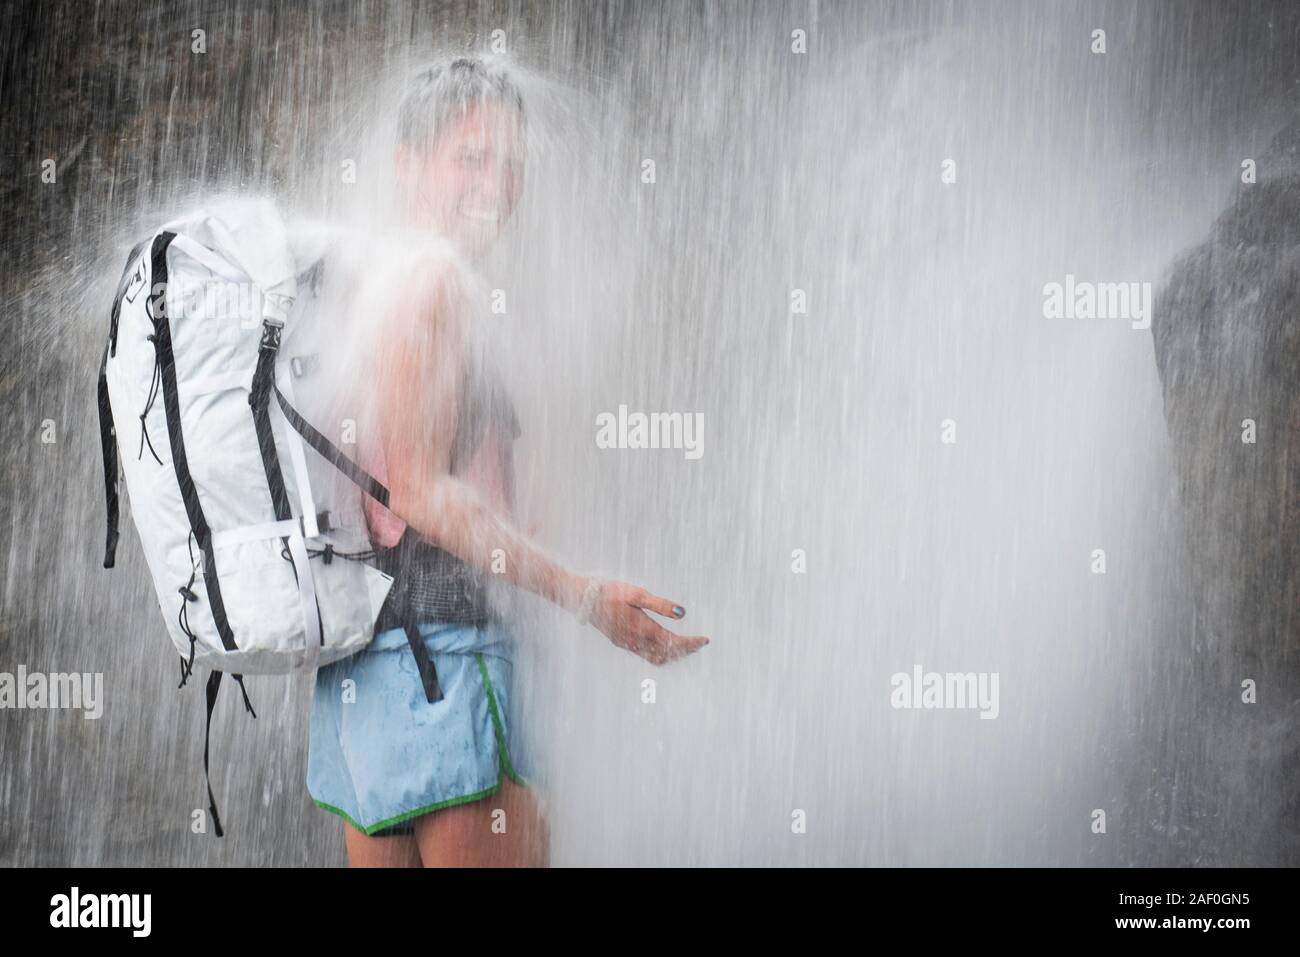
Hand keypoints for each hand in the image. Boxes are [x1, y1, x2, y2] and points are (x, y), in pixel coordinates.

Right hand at [588, 581, 708, 665]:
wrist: (582, 598)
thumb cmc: (610, 591)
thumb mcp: (637, 593)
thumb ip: (660, 605)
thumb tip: (683, 613)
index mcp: (642, 629)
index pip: (674, 642)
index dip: (691, 643)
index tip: (705, 640)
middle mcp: (635, 642)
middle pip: (667, 655)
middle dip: (685, 651)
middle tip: (700, 643)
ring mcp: (627, 644)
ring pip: (656, 658)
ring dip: (673, 655)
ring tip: (687, 646)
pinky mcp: (620, 642)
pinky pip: (646, 655)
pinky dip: (660, 653)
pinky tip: (665, 644)